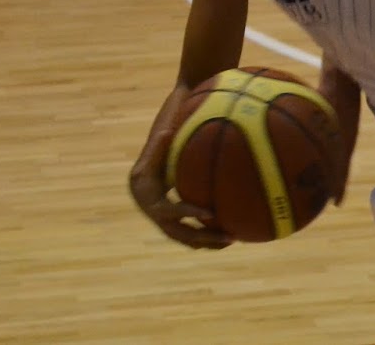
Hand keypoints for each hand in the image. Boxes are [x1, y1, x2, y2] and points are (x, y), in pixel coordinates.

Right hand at [128, 129, 230, 249]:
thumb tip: (165, 132)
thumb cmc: (151, 165)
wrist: (141, 184)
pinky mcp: (173, 229)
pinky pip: (190, 238)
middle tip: (230, 236)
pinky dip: (206, 241)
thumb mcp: (152, 156)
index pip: (171, 211)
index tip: (210, 213)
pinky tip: (227, 238)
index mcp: (151, 201)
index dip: (188, 213)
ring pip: (187, 240)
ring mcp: (165, 226)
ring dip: (209, 243)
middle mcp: (157, 218)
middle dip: (205, 236)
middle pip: (181, 233)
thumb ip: (159, 147)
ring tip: (233, 239)